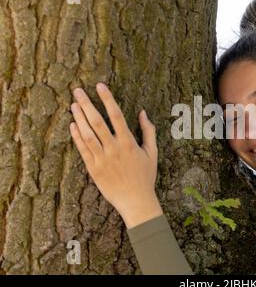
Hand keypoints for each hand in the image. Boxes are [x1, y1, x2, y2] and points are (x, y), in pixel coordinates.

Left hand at [69, 82, 162, 228]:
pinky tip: (73, 125)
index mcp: (129, 143)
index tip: (100, 86)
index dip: (107, 99)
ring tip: (73, 104)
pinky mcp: (93, 169)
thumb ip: (148, 131)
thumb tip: (143, 113)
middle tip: (78, 91)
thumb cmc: (145, 176)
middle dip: (86, 104)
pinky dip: (77, 136)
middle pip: (97, 122)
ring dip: (79, 117)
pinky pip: (82, 149)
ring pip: (87, 134)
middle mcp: (113, 149)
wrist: (135, 200)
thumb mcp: (152, 153)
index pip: (116, 115)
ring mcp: (102, 159)